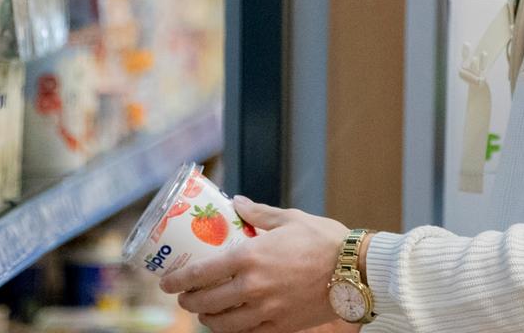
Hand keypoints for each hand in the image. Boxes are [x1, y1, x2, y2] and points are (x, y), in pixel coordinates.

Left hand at [160, 196, 349, 332]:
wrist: (357, 270)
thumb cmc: (325, 240)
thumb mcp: (288, 218)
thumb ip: (258, 212)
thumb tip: (236, 203)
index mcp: (249, 257)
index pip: (200, 274)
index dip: (177, 280)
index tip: (166, 282)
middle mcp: (252, 287)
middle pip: (206, 302)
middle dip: (188, 301)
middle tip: (183, 296)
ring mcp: (266, 310)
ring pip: (223, 324)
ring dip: (208, 319)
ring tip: (204, 312)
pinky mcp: (281, 325)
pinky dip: (233, 330)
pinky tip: (231, 323)